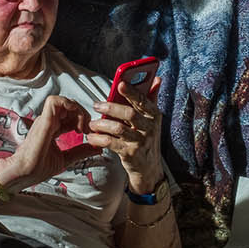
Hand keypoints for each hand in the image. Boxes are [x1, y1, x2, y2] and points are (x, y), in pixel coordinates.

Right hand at [0, 95, 101, 189]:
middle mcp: (48, 121)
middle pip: (68, 105)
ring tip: (82, 126)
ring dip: (78, 109)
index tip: (88, 132)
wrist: (22, 174)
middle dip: (82, 113)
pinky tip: (76, 124)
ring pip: (63, 100)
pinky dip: (69, 107)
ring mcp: (45, 120)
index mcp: (52, 128)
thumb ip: (80, 152)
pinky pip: (54, 102)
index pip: (69, 113)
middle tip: (88, 128)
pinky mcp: (43, 121)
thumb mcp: (65, 159)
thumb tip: (96, 148)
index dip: (82, 118)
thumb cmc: (36, 168)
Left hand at [88, 77, 164, 194]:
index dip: (132, 91)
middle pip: (129, 114)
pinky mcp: (131, 154)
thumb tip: (157, 78)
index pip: (143, 100)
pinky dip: (99, 139)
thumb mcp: (152, 120)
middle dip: (111, 108)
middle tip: (96, 105)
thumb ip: (151, 99)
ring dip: (102, 125)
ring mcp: (141, 142)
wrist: (148, 169)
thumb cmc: (146, 140)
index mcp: (154, 115)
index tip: (120, 83)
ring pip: (119, 128)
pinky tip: (91, 137)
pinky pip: (111, 143)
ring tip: (92, 124)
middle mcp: (150, 128)